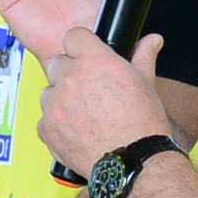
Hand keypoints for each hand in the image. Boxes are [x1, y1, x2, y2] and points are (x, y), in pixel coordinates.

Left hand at [36, 29, 172, 180]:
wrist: (132, 161)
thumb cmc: (141, 125)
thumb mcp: (146, 83)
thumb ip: (143, 56)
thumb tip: (152, 41)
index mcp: (94, 61)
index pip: (73, 36)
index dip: (80, 47)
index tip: (85, 56)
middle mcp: (71, 79)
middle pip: (58, 63)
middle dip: (70, 74)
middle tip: (89, 91)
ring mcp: (55, 104)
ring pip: (49, 92)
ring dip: (61, 100)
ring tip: (86, 116)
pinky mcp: (47, 128)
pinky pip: (45, 119)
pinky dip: (57, 125)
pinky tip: (78, 131)